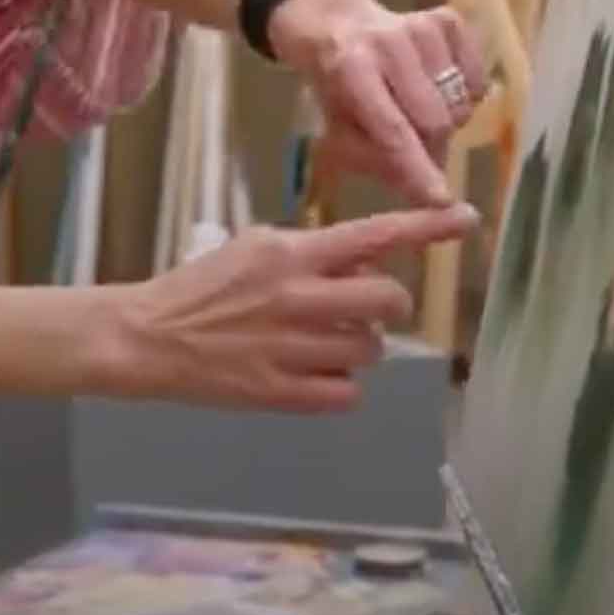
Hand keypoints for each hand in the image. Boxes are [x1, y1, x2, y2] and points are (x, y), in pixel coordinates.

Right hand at [94, 206, 479, 409]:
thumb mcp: (253, 249)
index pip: (373, 234)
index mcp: (289, 254)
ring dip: (360, 346)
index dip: (426, 228)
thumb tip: (366, 260)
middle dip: (385, 306)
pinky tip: (313, 376)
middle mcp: (298, 297)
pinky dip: (340, 387)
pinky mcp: (281, 393)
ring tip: (325, 344)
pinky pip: (347, 394)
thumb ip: (309, 253)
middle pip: (388, 299)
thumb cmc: (200, 287)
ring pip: (371, 349)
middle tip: (360, 310)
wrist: (146, 337)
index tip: (467, 220)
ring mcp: (291, 348)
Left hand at [267, 0, 487, 206]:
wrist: (338, 25)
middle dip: (429, 145)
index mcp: (349, 67)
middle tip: (413, 144)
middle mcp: (388, 40)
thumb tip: (424, 193)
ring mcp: (422, 25)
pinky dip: (464, 95)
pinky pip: (477, 81)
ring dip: (445, 119)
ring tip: (416, 108)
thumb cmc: (337, 86)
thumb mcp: (337, 127)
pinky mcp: (449, 19)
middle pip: (435, 120)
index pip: (392, 129)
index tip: (441, 200)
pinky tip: (436, 86)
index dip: (417, 168)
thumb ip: (376, 160)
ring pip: (459, 103)